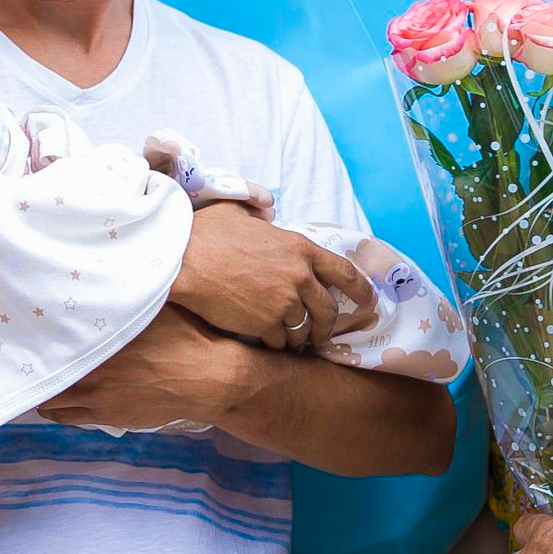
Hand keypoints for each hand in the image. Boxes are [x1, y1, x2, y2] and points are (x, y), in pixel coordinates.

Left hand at [37, 304, 259, 431]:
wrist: (211, 380)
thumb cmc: (185, 337)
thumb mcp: (155, 304)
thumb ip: (123, 295)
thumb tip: (103, 270)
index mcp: (98, 344)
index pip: (49, 342)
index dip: (34, 338)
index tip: (26, 330)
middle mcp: (91, 375)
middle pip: (44, 375)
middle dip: (37, 365)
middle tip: (31, 355)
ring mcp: (98, 401)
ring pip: (52, 403)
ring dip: (47, 390)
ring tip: (45, 377)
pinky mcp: (110, 418)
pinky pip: (70, 418)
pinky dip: (61, 408)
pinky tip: (62, 397)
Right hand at [172, 204, 375, 351]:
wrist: (183, 261)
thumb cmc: (205, 234)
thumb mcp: (237, 210)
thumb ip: (257, 208)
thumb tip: (264, 207)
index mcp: (299, 248)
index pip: (344, 272)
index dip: (361, 290)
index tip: (369, 302)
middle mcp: (299, 277)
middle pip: (328, 310)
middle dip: (327, 326)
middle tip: (320, 333)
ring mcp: (284, 303)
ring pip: (305, 331)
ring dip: (301, 339)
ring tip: (293, 343)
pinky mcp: (265, 325)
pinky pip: (281, 343)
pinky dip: (278, 346)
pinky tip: (268, 343)